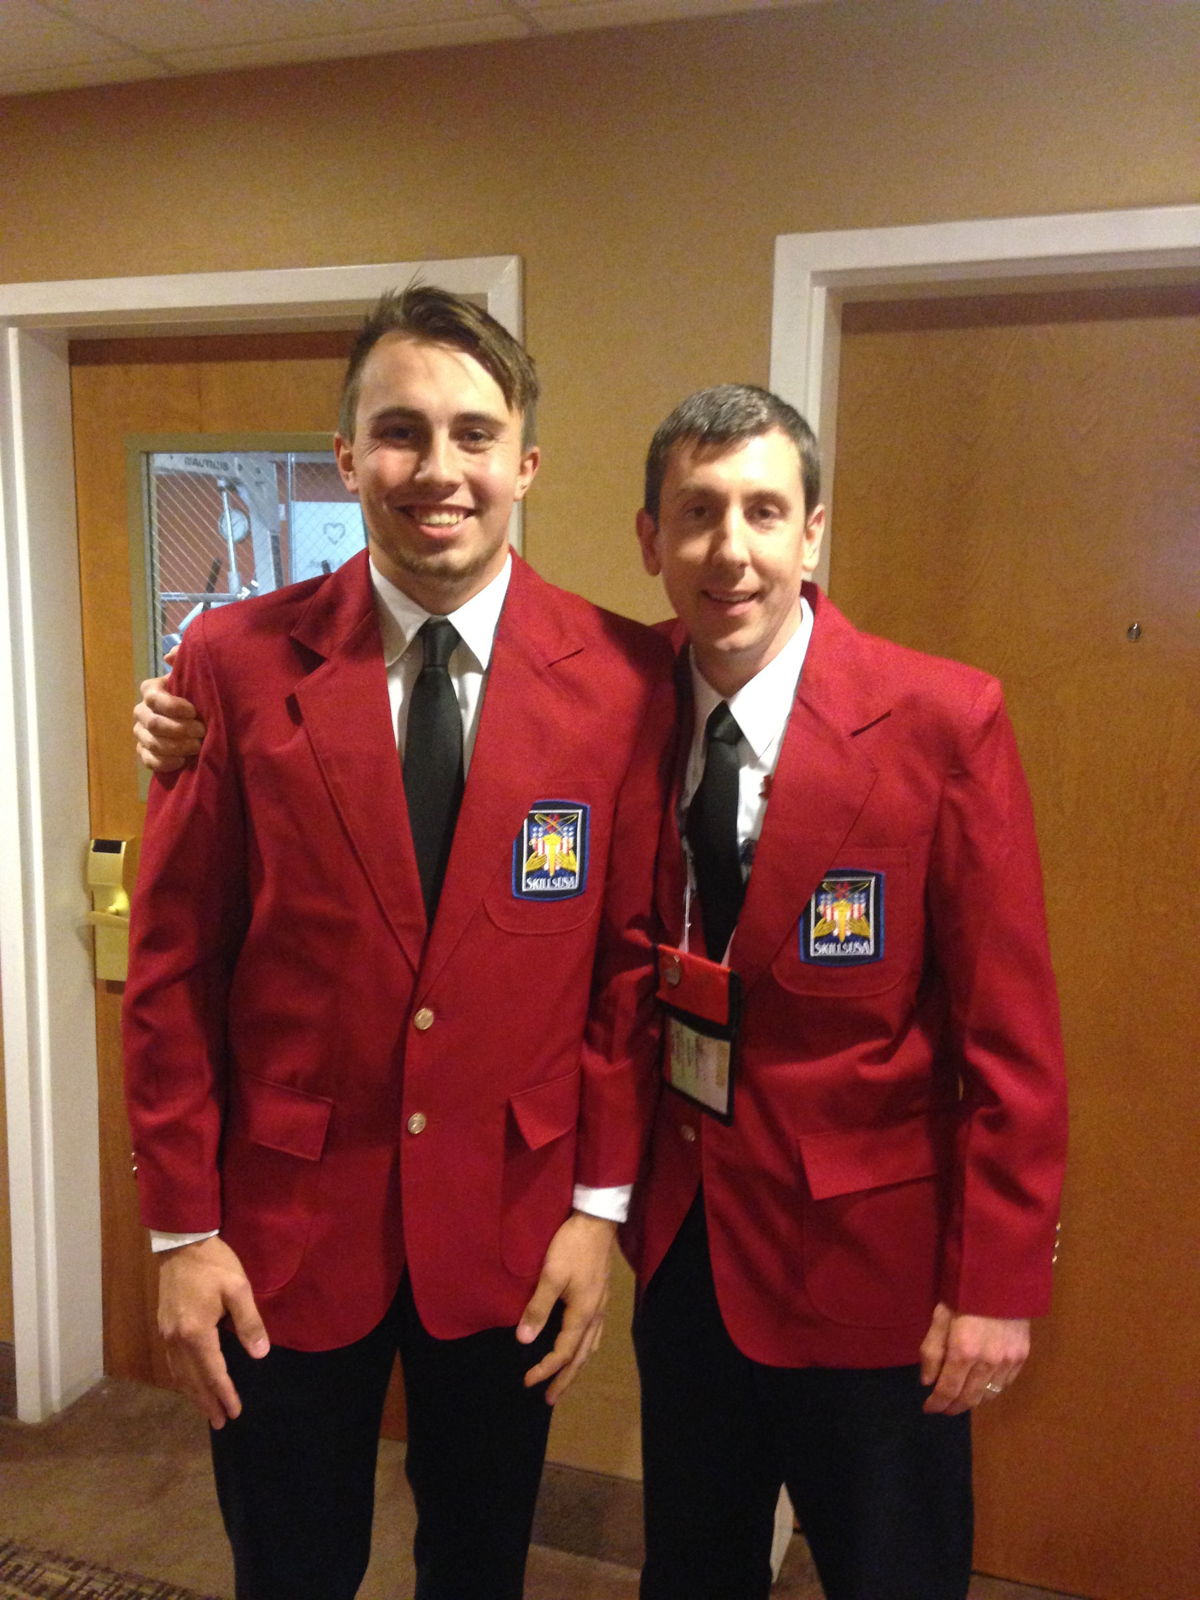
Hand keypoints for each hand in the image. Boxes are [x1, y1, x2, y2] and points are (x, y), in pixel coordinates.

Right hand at [134, 649, 204, 771]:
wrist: (202, 721)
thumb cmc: (199, 695)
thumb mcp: (195, 675)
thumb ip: (184, 660)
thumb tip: (169, 656)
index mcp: (151, 691)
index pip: (154, 698)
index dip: (173, 706)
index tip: (193, 711)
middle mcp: (142, 711)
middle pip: (153, 723)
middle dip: (179, 729)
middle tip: (201, 731)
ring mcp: (142, 734)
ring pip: (152, 743)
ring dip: (176, 747)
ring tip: (197, 747)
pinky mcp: (145, 752)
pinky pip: (149, 760)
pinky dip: (166, 762)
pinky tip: (182, 761)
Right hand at [157, 1236, 268, 1427]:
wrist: (181, 1244)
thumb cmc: (214, 1264)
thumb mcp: (238, 1288)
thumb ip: (249, 1322)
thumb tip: (259, 1353)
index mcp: (196, 1332)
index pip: (213, 1372)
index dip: (225, 1393)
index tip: (234, 1412)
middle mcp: (177, 1339)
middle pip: (193, 1379)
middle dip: (207, 1402)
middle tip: (221, 1423)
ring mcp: (167, 1333)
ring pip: (180, 1374)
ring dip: (193, 1394)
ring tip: (207, 1410)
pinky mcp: (164, 1326)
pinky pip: (173, 1362)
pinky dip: (183, 1378)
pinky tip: (190, 1382)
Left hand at [517, 1211, 615, 1403]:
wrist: (596, 1221)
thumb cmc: (572, 1247)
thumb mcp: (551, 1276)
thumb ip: (538, 1309)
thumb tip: (524, 1340)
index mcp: (582, 1314)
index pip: (563, 1353)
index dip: (545, 1369)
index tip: (528, 1381)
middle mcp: (595, 1315)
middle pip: (581, 1356)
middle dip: (565, 1379)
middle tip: (549, 1399)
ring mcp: (601, 1306)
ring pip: (591, 1346)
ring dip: (576, 1365)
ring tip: (565, 1379)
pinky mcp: (601, 1296)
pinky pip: (594, 1333)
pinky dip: (585, 1348)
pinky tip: (581, 1345)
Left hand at [919, 1301, 1029, 1414]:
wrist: (1002, 1276)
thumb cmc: (964, 1292)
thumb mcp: (940, 1316)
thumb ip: (932, 1350)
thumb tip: (928, 1382)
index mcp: (963, 1351)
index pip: (948, 1390)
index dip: (937, 1403)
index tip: (928, 1408)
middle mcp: (987, 1362)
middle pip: (969, 1398)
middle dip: (953, 1407)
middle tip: (942, 1408)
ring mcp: (1008, 1361)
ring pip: (988, 1395)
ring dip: (972, 1400)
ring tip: (959, 1399)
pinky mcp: (1022, 1356)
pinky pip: (1004, 1384)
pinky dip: (991, 1390)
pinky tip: (981, 1386)